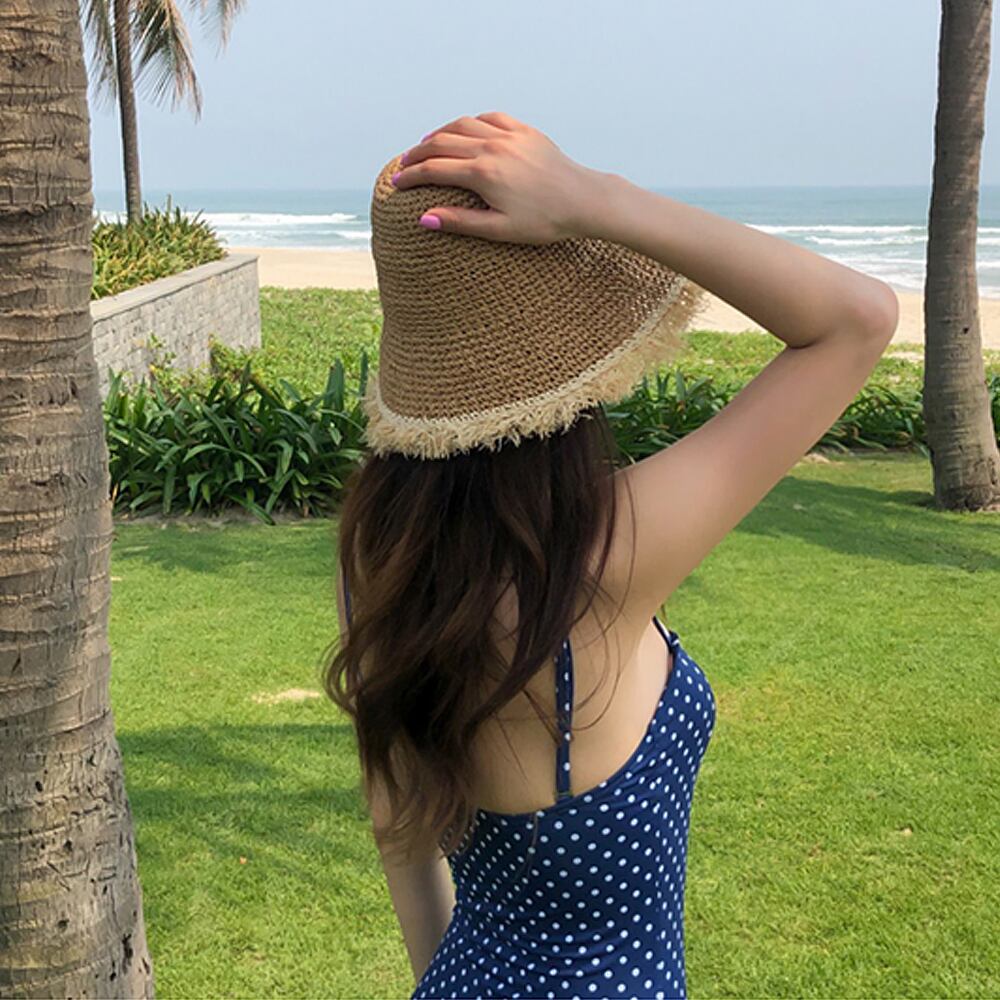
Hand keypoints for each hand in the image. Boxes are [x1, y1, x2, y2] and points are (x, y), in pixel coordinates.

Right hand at [391, 111, 606, 244]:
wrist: (584, 201)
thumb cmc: (545, 222)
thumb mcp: (500, 230)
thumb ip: (461, 221)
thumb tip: (424, 218)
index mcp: (484, 174)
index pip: (434, 169)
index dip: (410, 176)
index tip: (396, 182)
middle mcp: (493, 147)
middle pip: (442, 142)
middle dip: (417, 153)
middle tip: (404, 164)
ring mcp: (510, 135)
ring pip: (463, 124)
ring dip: (440, 133)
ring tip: (427, 145)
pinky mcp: (525, 131)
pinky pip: (489, 118)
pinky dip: (470, 123)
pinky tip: (464, 131)